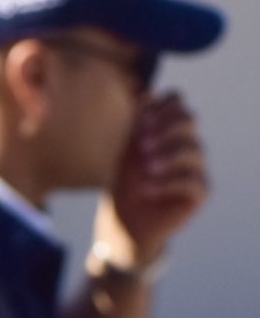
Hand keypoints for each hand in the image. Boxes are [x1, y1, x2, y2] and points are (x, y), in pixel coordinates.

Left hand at [100, 92, 207, 270]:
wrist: (121, 226)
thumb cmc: (118, 185)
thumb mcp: (118, 153)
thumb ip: (129, 125)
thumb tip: (139, 91)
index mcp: (166, 129)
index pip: (177, 102)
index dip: (161, 105)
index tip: (138, 118)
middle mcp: (185, 144)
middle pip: (189, 120)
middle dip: (165, 127)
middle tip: (141, 144)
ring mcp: (196, 168)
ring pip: (194, 150)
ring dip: (168, 155)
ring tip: (145, 167)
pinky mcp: (199, 193)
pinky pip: (193, 182)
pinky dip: (168, 183)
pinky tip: (146, 188)